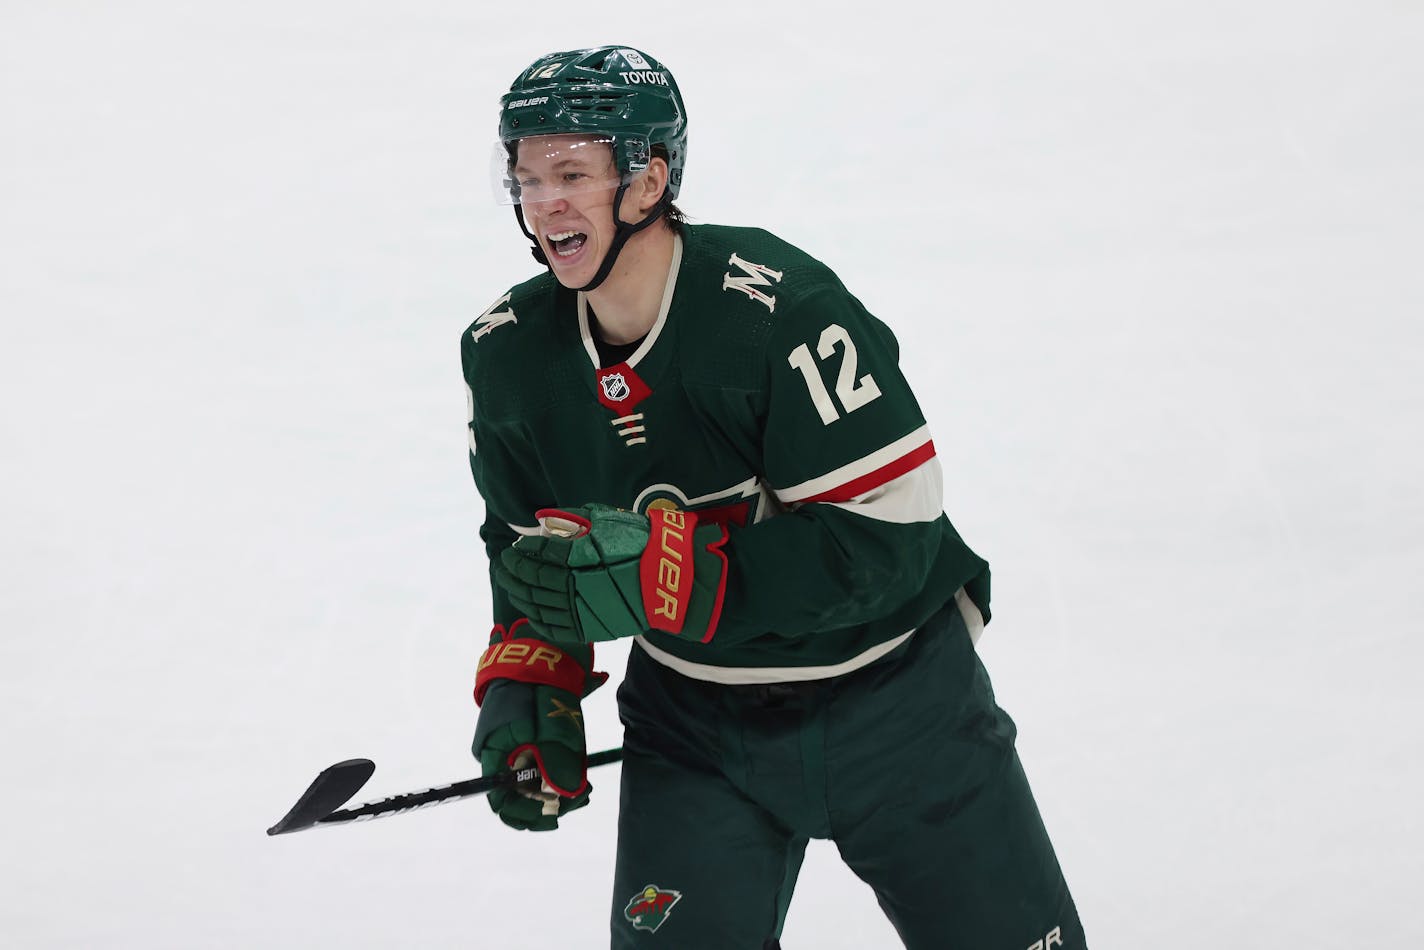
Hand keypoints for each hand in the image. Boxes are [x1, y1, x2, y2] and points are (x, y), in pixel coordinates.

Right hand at [471, 620, 605, 830]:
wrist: (536, 652)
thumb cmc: (537, 687)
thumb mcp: (550, 726)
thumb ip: (556, 762)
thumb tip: (564, 797)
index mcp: (495, 755)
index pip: (502, 801)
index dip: (527, 814)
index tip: (556, 816)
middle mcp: (501, 757)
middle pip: (521, 796)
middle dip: (550, 803)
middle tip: (581, 798)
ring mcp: (515, 748)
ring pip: (533, 784)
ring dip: (558, 792)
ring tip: (585, 790)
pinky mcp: (529, 740)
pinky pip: (540, 768)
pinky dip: (558, 776)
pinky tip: (580, 780)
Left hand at [496, 504, 729, 643]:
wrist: (669, 579)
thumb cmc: (640, 543)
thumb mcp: (606, 520)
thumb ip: (574, 521)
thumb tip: (546, 523)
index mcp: (574, 556)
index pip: (536, 555)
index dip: (522, 552)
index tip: (514, 548)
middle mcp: (570, 584)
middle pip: (531, 580)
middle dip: (513, 572)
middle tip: (503, 566)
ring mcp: (578, 609)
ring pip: (537, 605)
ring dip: (519, 594)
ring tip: (511, 586)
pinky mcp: (588, 629)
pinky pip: (553, 627)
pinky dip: (537, 619)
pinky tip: (529, 611)